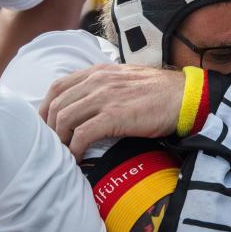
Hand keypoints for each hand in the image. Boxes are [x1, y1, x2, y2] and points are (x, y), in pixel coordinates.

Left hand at [40, 64, 183, 158]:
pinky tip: (78, 159)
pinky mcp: (114, 116)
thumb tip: (88, 104)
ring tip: (65, 155)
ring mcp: (104, 97)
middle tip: (53, 147)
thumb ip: (104, 85)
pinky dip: (75, 149)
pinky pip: (82, 134)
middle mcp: (97, 81)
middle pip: (57, 105)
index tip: (46, 127)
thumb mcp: (125, 79)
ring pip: (65, 120)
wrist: (185, 97)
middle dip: (50, 129)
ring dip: (61, 141)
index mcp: (98, 72)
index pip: (58, 87)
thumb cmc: (159, 92)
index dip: (46, 109)